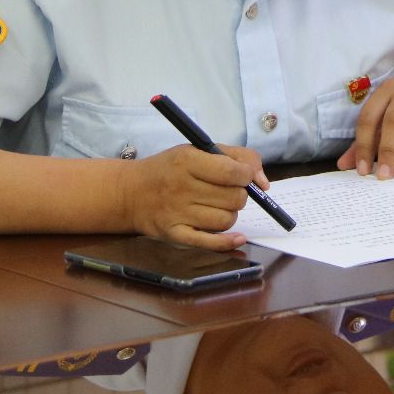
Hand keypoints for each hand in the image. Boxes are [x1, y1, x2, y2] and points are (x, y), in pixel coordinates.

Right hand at [121, 144, 265, 250]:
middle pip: (234, 198)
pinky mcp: (175, 235)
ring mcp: (178, 213)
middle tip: (229, 191)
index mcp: (188, 160)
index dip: (247, 175)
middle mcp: (182, 187)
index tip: (245, 176)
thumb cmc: (170, 169)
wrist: (130, 192)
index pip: (231, 172)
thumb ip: (235, 157)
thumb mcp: (197, 150)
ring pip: (227, 220)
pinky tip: (237, 237)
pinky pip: (210, 243)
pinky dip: (228, 241)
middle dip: (239, 194)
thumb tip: (263, 182)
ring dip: (230, 214)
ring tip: (218, 206)